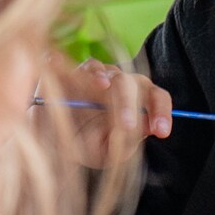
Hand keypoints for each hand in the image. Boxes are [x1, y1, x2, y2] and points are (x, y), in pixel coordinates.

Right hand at [50, 58, 172, 157]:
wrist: (53, 142)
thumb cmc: (87, 144)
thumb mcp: (109, 151)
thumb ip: (128, 141)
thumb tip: (147, 127)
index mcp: (136, 99)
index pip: (156, 96)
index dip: (161, 111)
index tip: (161, 132)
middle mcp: (118, 82)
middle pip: (130, 82)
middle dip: (129, 103)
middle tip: (126, 125)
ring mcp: (90, 74)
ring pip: (101, 69)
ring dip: (102, 76)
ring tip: (102, 86)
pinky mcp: (64, 71)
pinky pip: (66, 63)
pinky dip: (65, 65)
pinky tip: (67, 71)